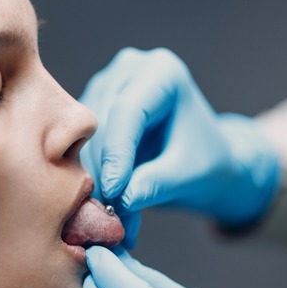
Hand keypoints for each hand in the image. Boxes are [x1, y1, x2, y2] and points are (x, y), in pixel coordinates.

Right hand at [80, 47, 279, 245]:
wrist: (203, 162)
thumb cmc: (206, 162)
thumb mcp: (189, 175)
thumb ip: (157, 183)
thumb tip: (123, 200)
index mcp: (163, 72)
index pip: (129, 110)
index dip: (117, 152)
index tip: (114, 192)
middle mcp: (130, 70)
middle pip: (103, 123)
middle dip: (105, 172)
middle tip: (111, 217)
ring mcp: (107, 85)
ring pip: (86, 136)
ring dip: (94, 179)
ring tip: (110, 217)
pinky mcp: (92, 108)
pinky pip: (80, 145)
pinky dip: (91, 177)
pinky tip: (102, 204)